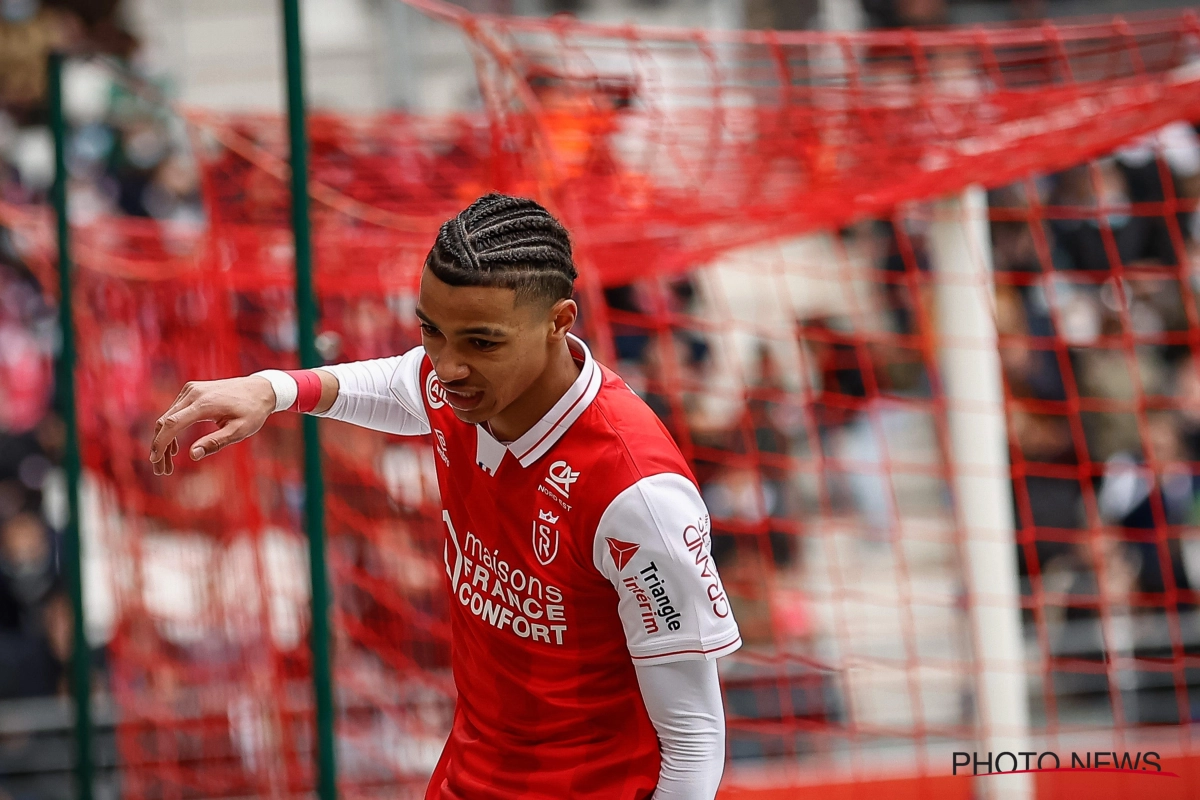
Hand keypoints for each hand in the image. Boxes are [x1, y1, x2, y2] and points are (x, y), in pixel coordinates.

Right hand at [149, 376, 275, 475]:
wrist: (260, 389)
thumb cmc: (252, 412)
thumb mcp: (239, 431)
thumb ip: (216, 442)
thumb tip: (193, 455)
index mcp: (204, 404)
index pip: (172, 424)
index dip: (160, 443)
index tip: (155, 461)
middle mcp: (193, 393)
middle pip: (165, 421)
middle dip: (159, 446)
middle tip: (162, 470)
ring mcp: (191, 389)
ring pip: (168, 416)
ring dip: (164, 439)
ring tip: (167, 463)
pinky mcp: (192, 390)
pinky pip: (174, 411)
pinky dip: (171, 428)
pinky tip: (174, 447)